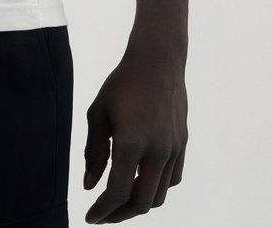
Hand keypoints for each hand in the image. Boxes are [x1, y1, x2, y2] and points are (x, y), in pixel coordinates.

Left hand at [83, 46, 187, 222]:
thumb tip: (90, 186)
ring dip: (138, 204)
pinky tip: (141, 181)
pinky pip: (172, 179)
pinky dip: (156, 188)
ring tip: (119, 201)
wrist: (157, 60)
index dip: (102, 211)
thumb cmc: (122, 83)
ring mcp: (174, 149)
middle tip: (103, 215)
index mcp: (131, 142)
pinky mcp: (183, 144)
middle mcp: (157, 151)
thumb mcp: (98, 113)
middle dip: (119, 215)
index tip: (89, 218)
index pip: (117, 192)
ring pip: (159, 195)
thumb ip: (93, 152)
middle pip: (141, 203)